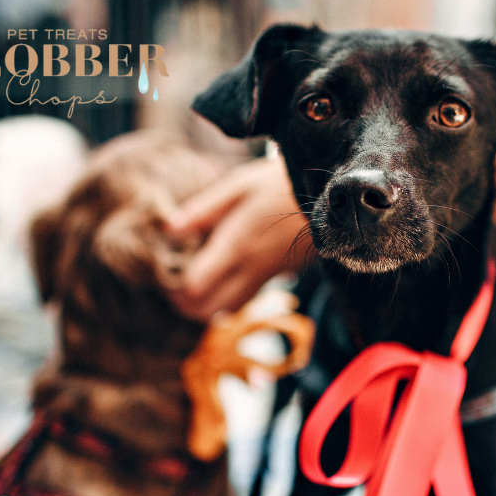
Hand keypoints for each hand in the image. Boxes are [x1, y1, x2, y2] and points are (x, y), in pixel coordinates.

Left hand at [165, 156, 312, 319]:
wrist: (330, 197)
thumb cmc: (280, 184)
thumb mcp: (239, 185)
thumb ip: (202, 210)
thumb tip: (168, 229)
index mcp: (236, 244)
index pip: (195, 285)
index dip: (173, 285)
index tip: (164, 269)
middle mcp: (250, 268)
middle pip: (207, 309)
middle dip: (184, 303)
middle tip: (173, 283)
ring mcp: (266, 276)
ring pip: (227, 311)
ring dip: (204, 306)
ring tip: (192, 283)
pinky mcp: (276, 277)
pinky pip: (244, 300)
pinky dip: (224, 299)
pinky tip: (218, 277)